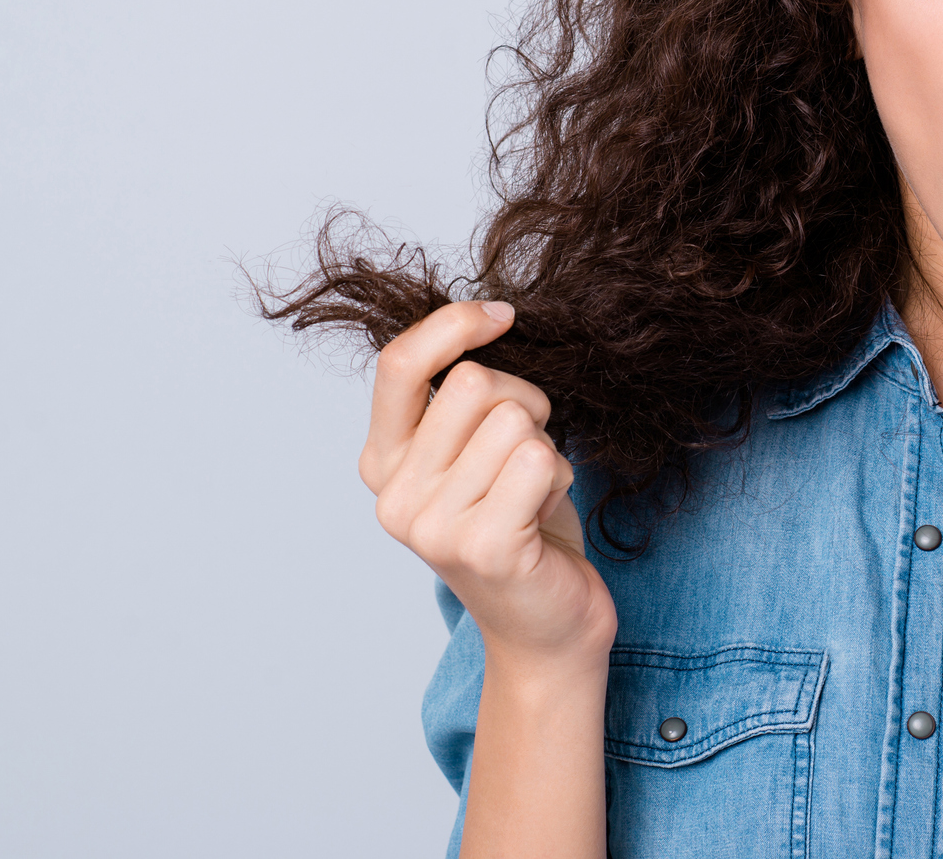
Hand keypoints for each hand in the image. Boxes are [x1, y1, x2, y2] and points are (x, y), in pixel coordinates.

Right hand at [361, 302, 616, 670]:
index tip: (503, 317)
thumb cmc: (521, 524)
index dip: (453, 325)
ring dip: (545, 448)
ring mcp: (432, 525)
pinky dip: (559, 477)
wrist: (547, 625)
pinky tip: (543, 517)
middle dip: (523, 400)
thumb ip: (462, 402)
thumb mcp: (475, 455)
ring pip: (514, 420)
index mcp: (383, 462)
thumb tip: (488, 319)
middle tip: (528, 453)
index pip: (399, 365)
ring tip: (533, 494)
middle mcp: (395, 495)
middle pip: (472, 383)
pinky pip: (538, 460)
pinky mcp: (482, 546)